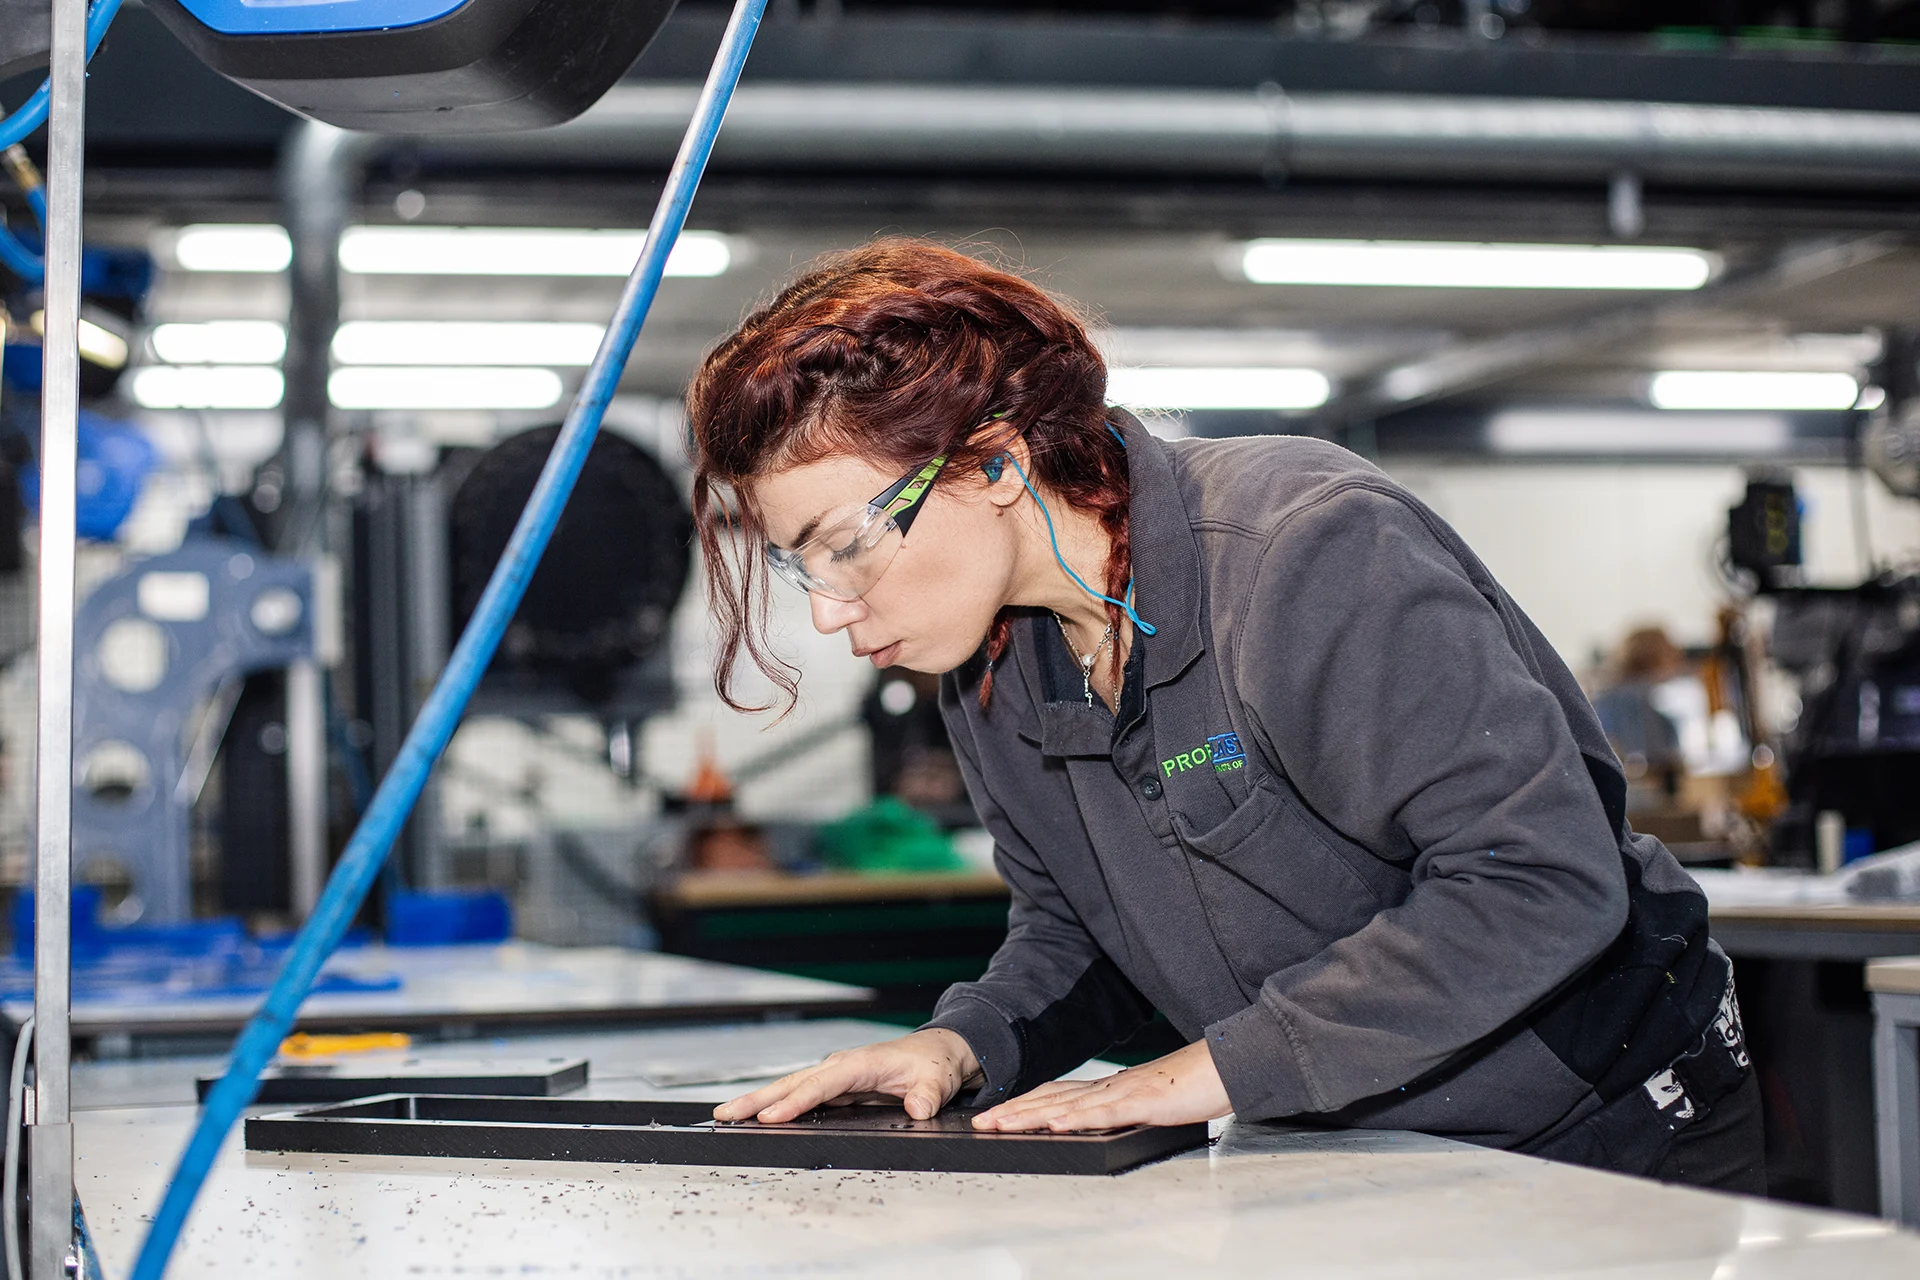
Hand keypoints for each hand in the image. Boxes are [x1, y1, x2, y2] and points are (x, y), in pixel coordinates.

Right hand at [712, 1028, 980, 1123]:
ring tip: (725, 1116)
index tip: (771, 1118)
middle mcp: (841, 1067)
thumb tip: (918, 1110)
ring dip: (758, 1101)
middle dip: (758, 1099)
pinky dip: (775, 1105)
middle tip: (725, 1115)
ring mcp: (835, 1076)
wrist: (937, 1053)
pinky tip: (755, 1117)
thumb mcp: (936, 1081)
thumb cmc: (933, 1065)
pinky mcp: (835, 1087)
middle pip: (792, 1083)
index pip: (822, 1085)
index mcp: (860, 1064)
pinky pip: (800, 1095)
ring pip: (790, 1088)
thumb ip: (927, 1096)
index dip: (796, 1102)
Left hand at [971, 1039, 1230, 1131]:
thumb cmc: (1193, 1085)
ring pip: (1068, 1105)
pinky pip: (1104, 1113)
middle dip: (1014, 1111)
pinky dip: (1076, 1119)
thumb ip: (1122, 1109)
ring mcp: (1125, 1093)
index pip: (1056, 1095)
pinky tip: (1055, 1126)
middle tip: (981, 1122)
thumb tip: (1098, 1120)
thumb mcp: (1149, 1100)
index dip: (1024, 1104)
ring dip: (1030, 1116)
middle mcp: (1110, 1087)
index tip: (995, 1114)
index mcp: (1110, 1088)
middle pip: (1052, 1099)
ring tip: (1001, 1124)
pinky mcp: (1143, 1102)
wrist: (1227, 1064)